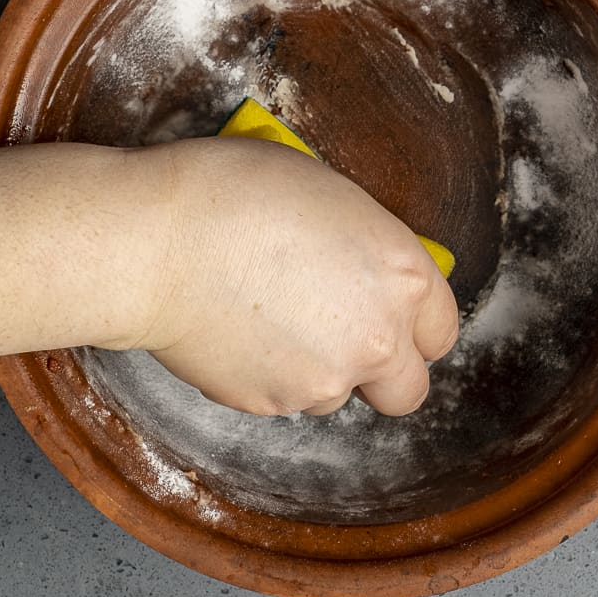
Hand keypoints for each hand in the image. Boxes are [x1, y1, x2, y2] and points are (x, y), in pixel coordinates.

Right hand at [119, 137, 458, 416]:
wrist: (156, 242)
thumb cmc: (233, 193)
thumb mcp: (329, 195)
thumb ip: (367, 248)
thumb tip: (366, 272)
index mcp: (402, 277)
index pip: (442, 329)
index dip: (417, 324)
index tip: (396, 317)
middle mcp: (377, 338)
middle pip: (407, 389)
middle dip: (385, 372)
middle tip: (347, 337)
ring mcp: (324, 379)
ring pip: (338, 393)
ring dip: (319, 368)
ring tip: (271, 318)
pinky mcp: (270, 403)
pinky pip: (284, 397)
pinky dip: (269, 373)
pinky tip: (238, 331)